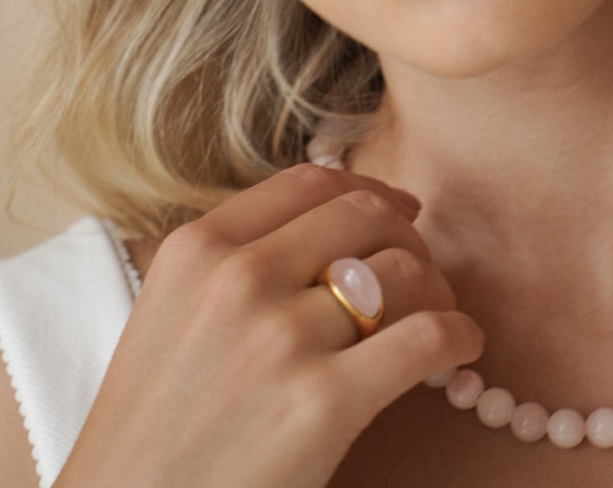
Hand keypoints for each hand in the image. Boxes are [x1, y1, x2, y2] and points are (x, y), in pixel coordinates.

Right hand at [55, 164, 482, 487]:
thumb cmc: (153, 430)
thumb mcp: (171, 315)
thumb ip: (240, 258)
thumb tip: (342, 212)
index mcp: (197, 248)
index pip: (312, 183)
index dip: (371, 189)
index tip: (401, 210)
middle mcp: (237, 278)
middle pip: (366, 214)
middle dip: (409, 237)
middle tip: (421, 273)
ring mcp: (281, 337)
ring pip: (405, 270)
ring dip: (437, 289)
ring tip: (437, 317)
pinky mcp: (322, 401)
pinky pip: (428, 335)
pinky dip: (459, 336)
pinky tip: (460, 349)